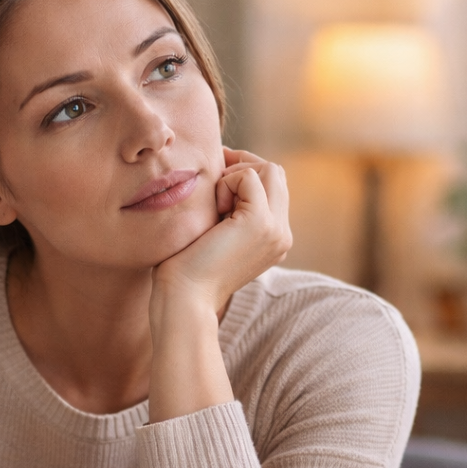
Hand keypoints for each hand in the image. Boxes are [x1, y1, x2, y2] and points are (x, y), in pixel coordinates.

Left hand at [146, 148, 290, 422]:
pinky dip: (226, 182)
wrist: (184, 301)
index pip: (272, 185)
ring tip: (213, 204)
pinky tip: (212, 210)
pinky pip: (249, 176)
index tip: (214, 181)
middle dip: (242, 166)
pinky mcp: (260, 223)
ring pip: (268, 170)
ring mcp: (276, 229)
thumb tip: (220, 170)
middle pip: (275, 173)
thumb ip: (226, 209)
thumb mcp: (212, 234)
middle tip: (212, 182)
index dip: (244, 173)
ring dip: (235, 174)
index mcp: (273, 238)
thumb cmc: (185, 271)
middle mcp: (282, 233)